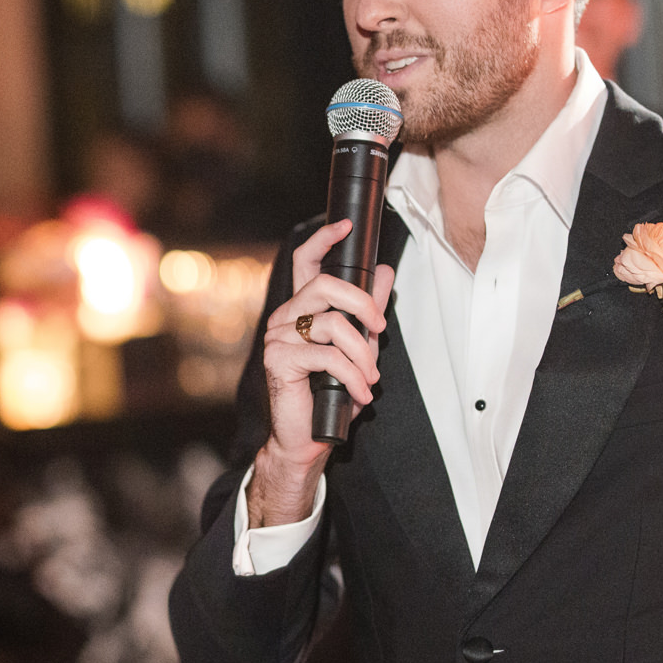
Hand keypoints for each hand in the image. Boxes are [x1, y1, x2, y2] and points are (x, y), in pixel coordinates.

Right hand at [248, 219, 394, 527]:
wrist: (306, 437)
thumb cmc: (327, 394)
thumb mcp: (356, 347)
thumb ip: (368, 310)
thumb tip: (385, 272)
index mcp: (300, 309)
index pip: (306, 261)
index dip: (323, 239)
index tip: (345, 225)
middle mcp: (284, 317)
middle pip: (326, 284)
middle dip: (363, 304)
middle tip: (380, 328)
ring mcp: (277, 337)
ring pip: (333, 324)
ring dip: (363, 355)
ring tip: (370, 380)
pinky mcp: (279, 361)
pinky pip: (327, 356)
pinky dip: (352, 377)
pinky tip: (360, 395)